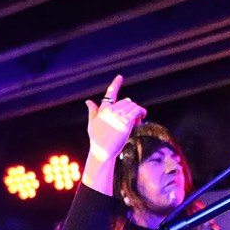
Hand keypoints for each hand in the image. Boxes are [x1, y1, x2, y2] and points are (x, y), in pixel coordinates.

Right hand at [82, 74, 146, 193]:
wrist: (102, 151)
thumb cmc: (97, 140)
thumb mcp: (92, 124)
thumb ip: (93, 111)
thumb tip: (88, 101)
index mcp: (103, 109)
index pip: (110, 93)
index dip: (115, 84)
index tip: (120, 77)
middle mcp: (111, 110)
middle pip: (127, 101)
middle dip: (132, 108)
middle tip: (135, 119)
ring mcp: (118, 116)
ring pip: (133, 106)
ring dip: (137, 112)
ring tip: (137, 121)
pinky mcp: (126, 122)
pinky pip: (137, 111)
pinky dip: (141, 113)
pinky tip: (140, 120)